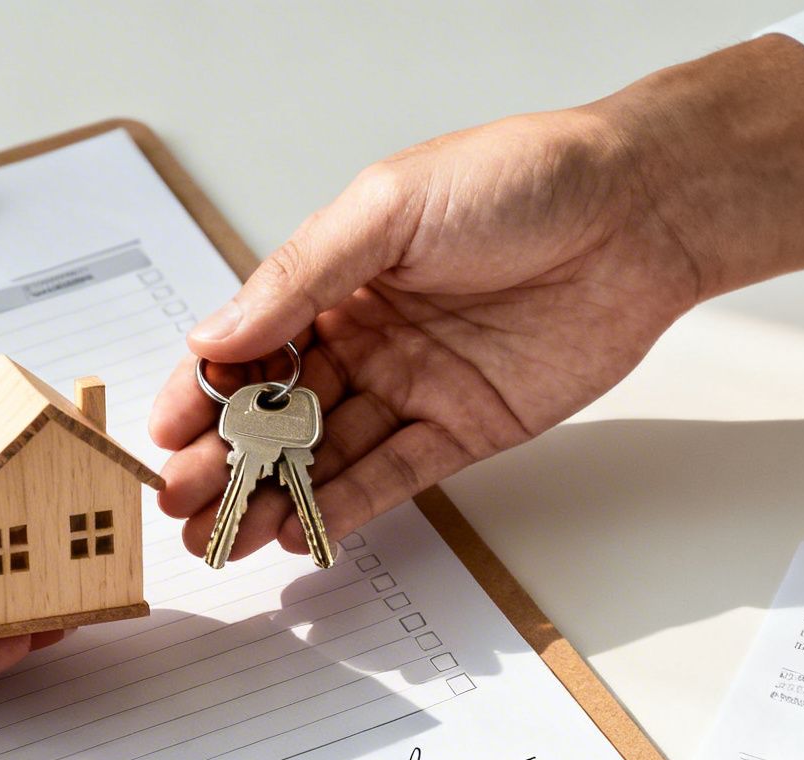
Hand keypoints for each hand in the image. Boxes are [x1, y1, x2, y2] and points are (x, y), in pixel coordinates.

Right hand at [152, 109, 701, 560]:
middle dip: (224, 459)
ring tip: (223, 534)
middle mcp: (366, 336)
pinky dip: (345, 507)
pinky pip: (394, 477)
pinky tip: (298, 531)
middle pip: (278, 410)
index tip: (164, 433)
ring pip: (326, 454)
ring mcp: (413, 386)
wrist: (639, 212)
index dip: (202, 390)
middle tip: (180, 500)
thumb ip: (300, 276)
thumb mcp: (390, 208)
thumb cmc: (521, 180)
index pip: (248, 344)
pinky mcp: (464, 428)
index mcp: (335, 277)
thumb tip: (215, 333)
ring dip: (272, 496)